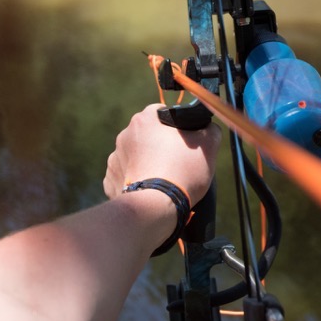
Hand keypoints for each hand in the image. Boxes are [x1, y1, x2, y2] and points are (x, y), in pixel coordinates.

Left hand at [103, 103, 221, 204]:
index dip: (176, 126)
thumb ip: (210, 130)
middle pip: (148, 135)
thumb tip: (208, 129)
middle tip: (177, 161)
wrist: (156, 208)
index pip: (161, 113)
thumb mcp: (208, 146)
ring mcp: (115, 158)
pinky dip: (137, 181)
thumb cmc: (182, 172)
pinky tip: (150, 190)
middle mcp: (125, 135)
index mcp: (145, 120)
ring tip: (164, 179)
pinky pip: (126, 176)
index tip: (184, 141)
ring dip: (147, 163)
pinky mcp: (110, 180)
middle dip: (160, 145)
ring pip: (136, 156)